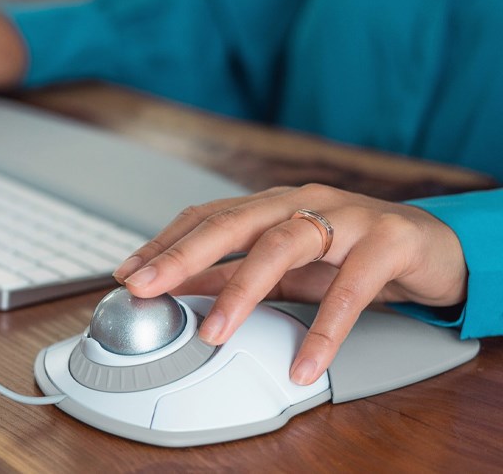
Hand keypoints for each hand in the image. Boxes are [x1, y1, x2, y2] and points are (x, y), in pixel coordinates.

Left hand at [112, 184, 466, 384]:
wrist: (435, 247)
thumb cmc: (353, 253)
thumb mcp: (286, 267)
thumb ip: (234, 273)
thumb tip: (173, 287)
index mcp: (271, 205)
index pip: (206, 216)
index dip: (164, 242)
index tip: (127, 273)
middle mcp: (301, 201)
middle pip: (232, 222)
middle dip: (182, 255)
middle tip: (145, 287)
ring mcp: (345, 216)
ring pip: (282, 245)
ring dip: (242, 290)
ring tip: (214, 332)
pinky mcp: (388, 241)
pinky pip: (351, 288)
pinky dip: (325, 330)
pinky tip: (304, 361)